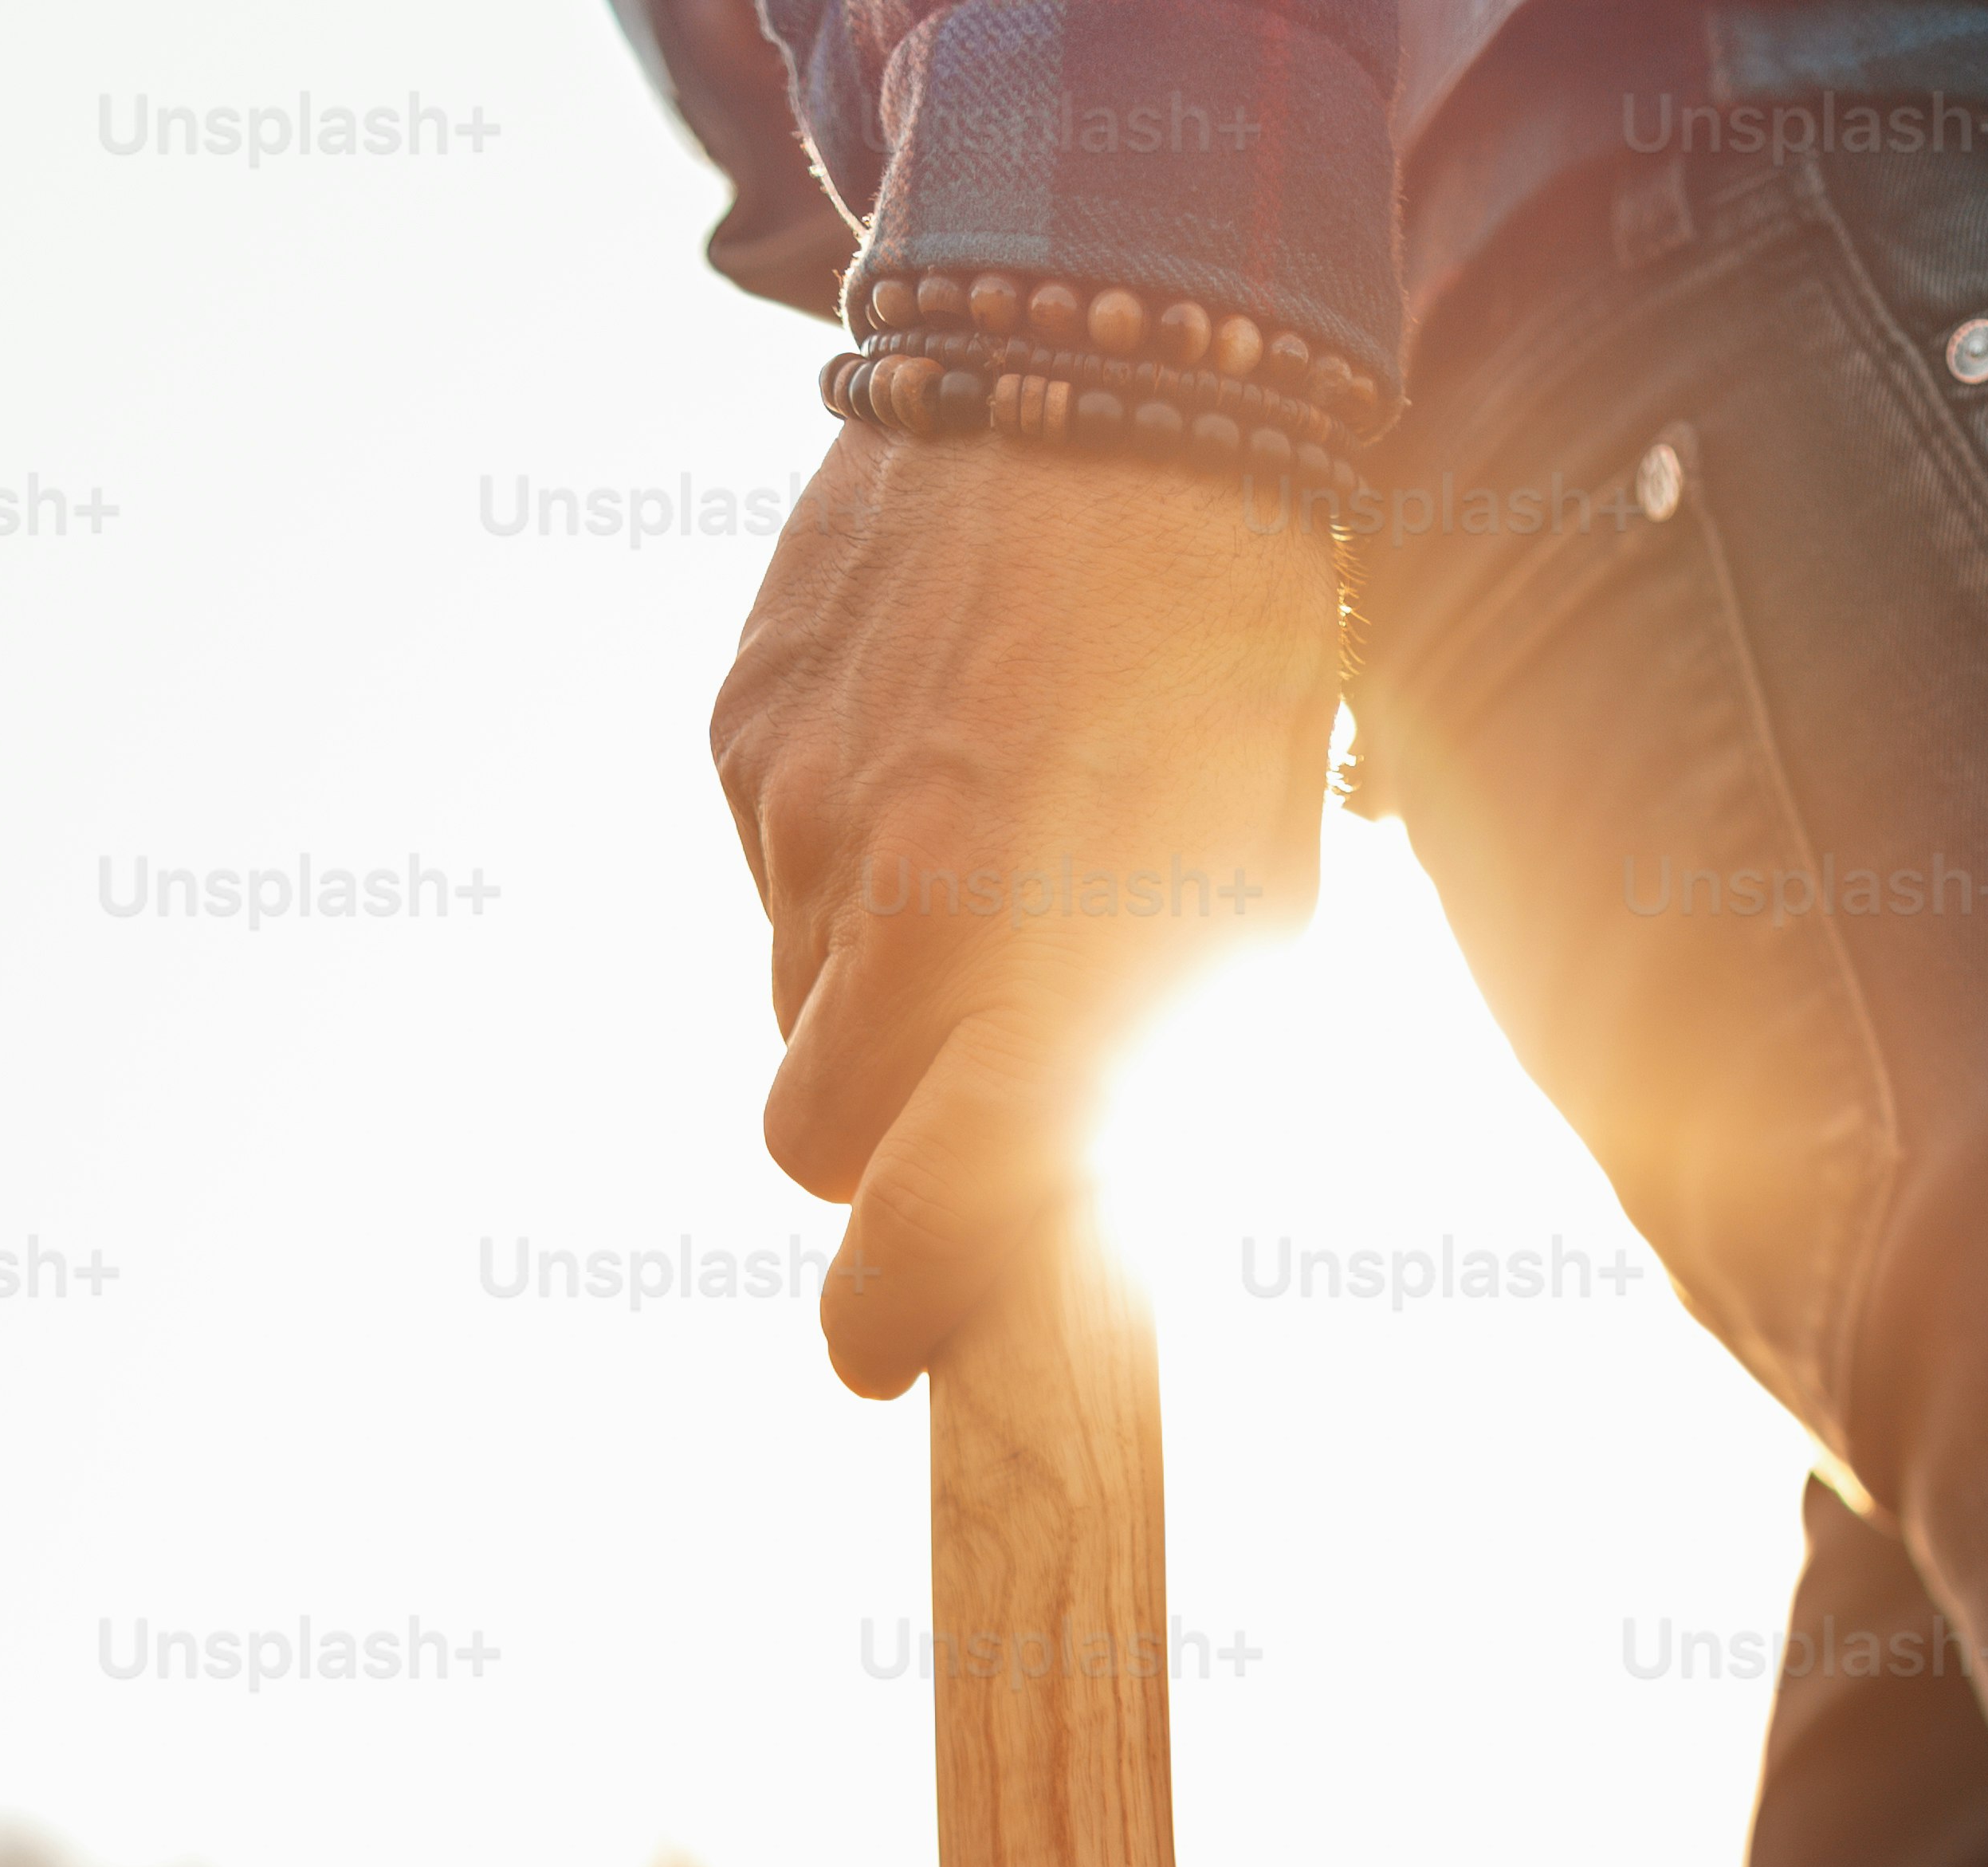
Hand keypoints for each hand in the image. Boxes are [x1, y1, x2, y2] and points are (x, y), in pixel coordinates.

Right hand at [712, 436, 1341, 1396]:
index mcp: (1049, 974)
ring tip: (973, 861)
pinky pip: (765, 869)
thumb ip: (1137, 1079)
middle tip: (953, 1074)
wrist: (1114, 391)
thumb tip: (1047, 1220)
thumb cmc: (1218, 684)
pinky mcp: (743, 728)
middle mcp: (904, 910)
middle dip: (873, 1141)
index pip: (918, 1220)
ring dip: (862, 987)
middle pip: (814, 1140)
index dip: (885, 1314)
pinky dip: (832, 857)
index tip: (876, 1354)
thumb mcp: (1244, 909)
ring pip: (790, 1003)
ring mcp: (801, 816)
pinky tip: (928, 756)